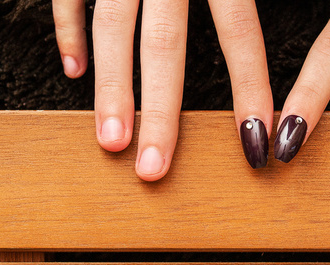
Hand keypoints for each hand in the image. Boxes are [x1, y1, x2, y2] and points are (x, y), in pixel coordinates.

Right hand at [52, 0, 273, 178]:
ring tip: (112, 141)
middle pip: (162, 45)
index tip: (258, 144)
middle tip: (154, 170)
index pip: (239, 34)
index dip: (250, 90)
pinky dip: (67, 32)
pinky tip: (75, 71)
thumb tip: (261, 32)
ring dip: (110, 89)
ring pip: (110, 29)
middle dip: (159, 113)